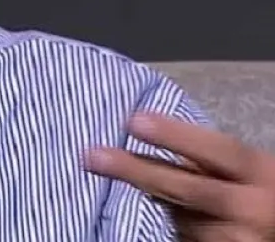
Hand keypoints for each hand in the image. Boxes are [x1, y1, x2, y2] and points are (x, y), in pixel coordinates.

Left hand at [85, 113, 274, 239]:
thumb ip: (205, 158)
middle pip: (188, 189)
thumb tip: (146, 138)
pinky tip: (181, 215)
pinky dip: (175, 224)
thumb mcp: (244, 169)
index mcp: (259, 172)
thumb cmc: (255, 190)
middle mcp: (250, 208)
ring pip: (179, 215)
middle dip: (138, 172)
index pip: (219, 150)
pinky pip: (184, 236)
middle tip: (92, 156)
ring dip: (159, 199)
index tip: (134, 121)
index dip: (177, 135)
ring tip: (147, 183)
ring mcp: (234, 239)